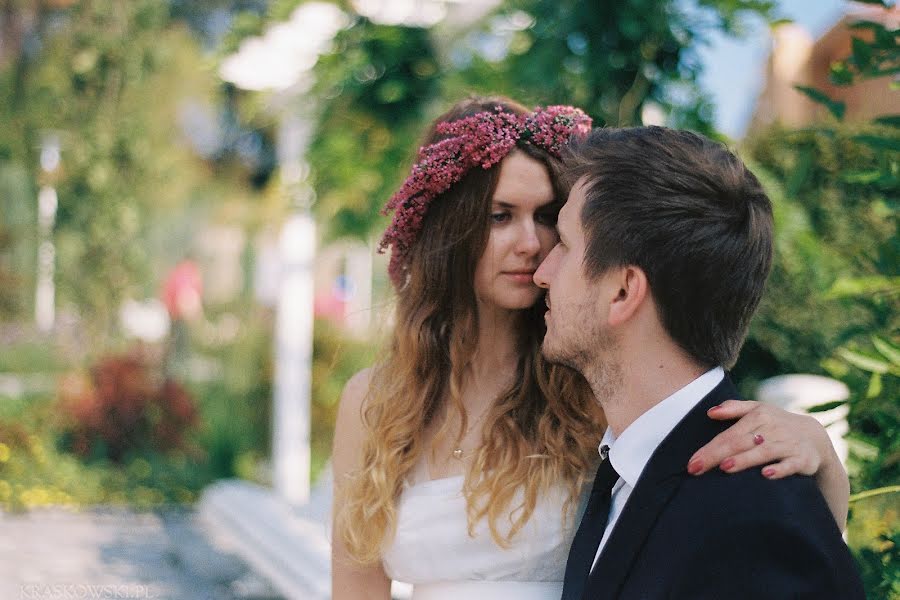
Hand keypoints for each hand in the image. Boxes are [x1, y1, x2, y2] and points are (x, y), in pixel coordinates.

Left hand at [687, 400, 837, 478]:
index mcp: (757, 417)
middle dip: (717, 455)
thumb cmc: (775, 424)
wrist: (814, 436)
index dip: (709, 448)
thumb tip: (710, 412)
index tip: (692, 462)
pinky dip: (780, 469)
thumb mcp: (757, 410)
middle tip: (696, 469)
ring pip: (763, 452)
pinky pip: (791, 464)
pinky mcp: (803, 459)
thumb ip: (733, 408)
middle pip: (740, 443)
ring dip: (745, 460)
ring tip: (725, 467)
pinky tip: (766, 475)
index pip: (728, 434)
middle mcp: (772, 429)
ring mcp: (788, 444)